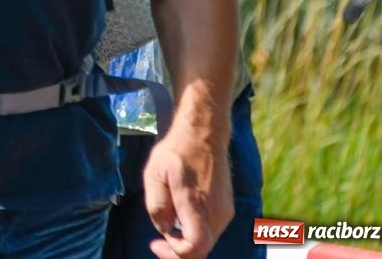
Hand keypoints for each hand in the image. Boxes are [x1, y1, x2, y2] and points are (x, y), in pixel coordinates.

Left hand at [143, 126, 233, 258]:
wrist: (204, 135)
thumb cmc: (176, 152)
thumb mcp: (154, 175)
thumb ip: (157, 206)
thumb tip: (164, 230)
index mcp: (196, 204)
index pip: (195, 247)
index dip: (175, 253)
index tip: (157, 243)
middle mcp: (216, 212)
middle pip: (201, 249)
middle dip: (178, 250)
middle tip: (158, 241)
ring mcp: (225, 211)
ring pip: (206, 240)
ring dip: (186, 240)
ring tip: (168, 222)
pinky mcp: (227, 208)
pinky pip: (210, 230)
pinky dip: (195, 231)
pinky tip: (181, 216)